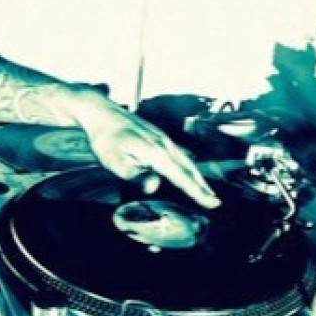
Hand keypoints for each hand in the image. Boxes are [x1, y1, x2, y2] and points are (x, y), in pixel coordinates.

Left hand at [72, 94, 219, 208]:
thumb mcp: (112, 160)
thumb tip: (154, 185)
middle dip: (202, 186)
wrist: (101, 112)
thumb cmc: (104, 138)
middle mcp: (164, 144)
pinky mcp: (157, 136)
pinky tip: (186, 171)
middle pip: (188, 168)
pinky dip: (187, 167)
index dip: (196, 191)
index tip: (211, 203)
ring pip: (185, 161)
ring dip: (197, 177)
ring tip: (205, 191)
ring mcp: (162, 138)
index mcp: (155, 152)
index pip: (180, 176)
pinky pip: (179, 155)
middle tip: (214, 203)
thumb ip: (133, 175)